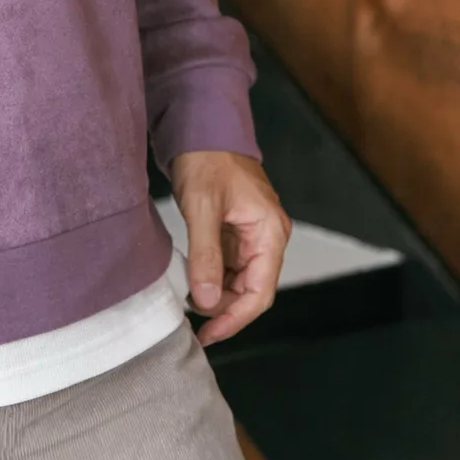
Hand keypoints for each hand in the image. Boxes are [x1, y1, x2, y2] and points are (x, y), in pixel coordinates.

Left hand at [169, 149, 289, 347]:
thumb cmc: (206, 158)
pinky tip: (192, 284)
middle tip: (194, 324)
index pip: (260, 291)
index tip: (210, 334)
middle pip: (252, 290)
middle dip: (224, 309)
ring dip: (217, 295)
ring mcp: (251, 235)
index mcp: (270, 232)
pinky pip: (227, 265)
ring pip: (239, 280)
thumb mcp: (202, 206)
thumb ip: (205, 255)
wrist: (199, 126)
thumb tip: (206, 301)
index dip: (236, 318)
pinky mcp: (235, 231)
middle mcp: (267, 237)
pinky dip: (211, 277)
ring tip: (189, 306)